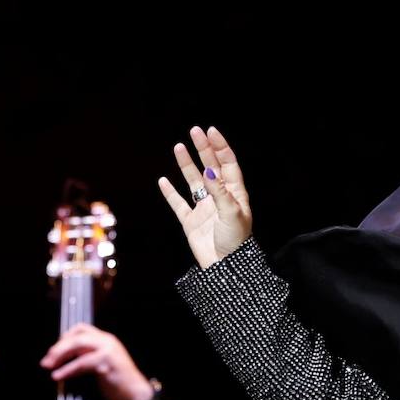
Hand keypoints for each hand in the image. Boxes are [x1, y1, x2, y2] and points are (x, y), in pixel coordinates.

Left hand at [40, 323, 154, 399]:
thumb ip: (87, 357)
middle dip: (58, 347)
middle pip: (77, 336)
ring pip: (78, 345)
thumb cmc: (117, 385)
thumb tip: (63, 359)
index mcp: (106, 340)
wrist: (136, 397)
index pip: (81, 329)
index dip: (65, 338)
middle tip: (46, 360)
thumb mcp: (101, 366)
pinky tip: (58, 376)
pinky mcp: (106, 362)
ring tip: (48, 366)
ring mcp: (108, 350)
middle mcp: (107, 341)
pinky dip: (67, 369)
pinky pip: (81, 363)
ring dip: (60, 355)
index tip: (54, 351)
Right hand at [157, 125, 252, 267]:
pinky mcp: (191, 222)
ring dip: (186, 165)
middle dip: (203, 149)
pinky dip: (170, 192)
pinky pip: (178, 204)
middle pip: (210, 167)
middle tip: (194, 131)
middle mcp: (219, 198)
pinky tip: (163, 180)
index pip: (227, 164)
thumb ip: (219, 192)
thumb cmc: (236, 241)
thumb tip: (208, 170)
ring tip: (178, 147)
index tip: (210, 132)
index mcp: (234, 193)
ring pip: (193, 181)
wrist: (225, 268)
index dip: (219, 147)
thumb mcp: (232, 214)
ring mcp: (204, 209)